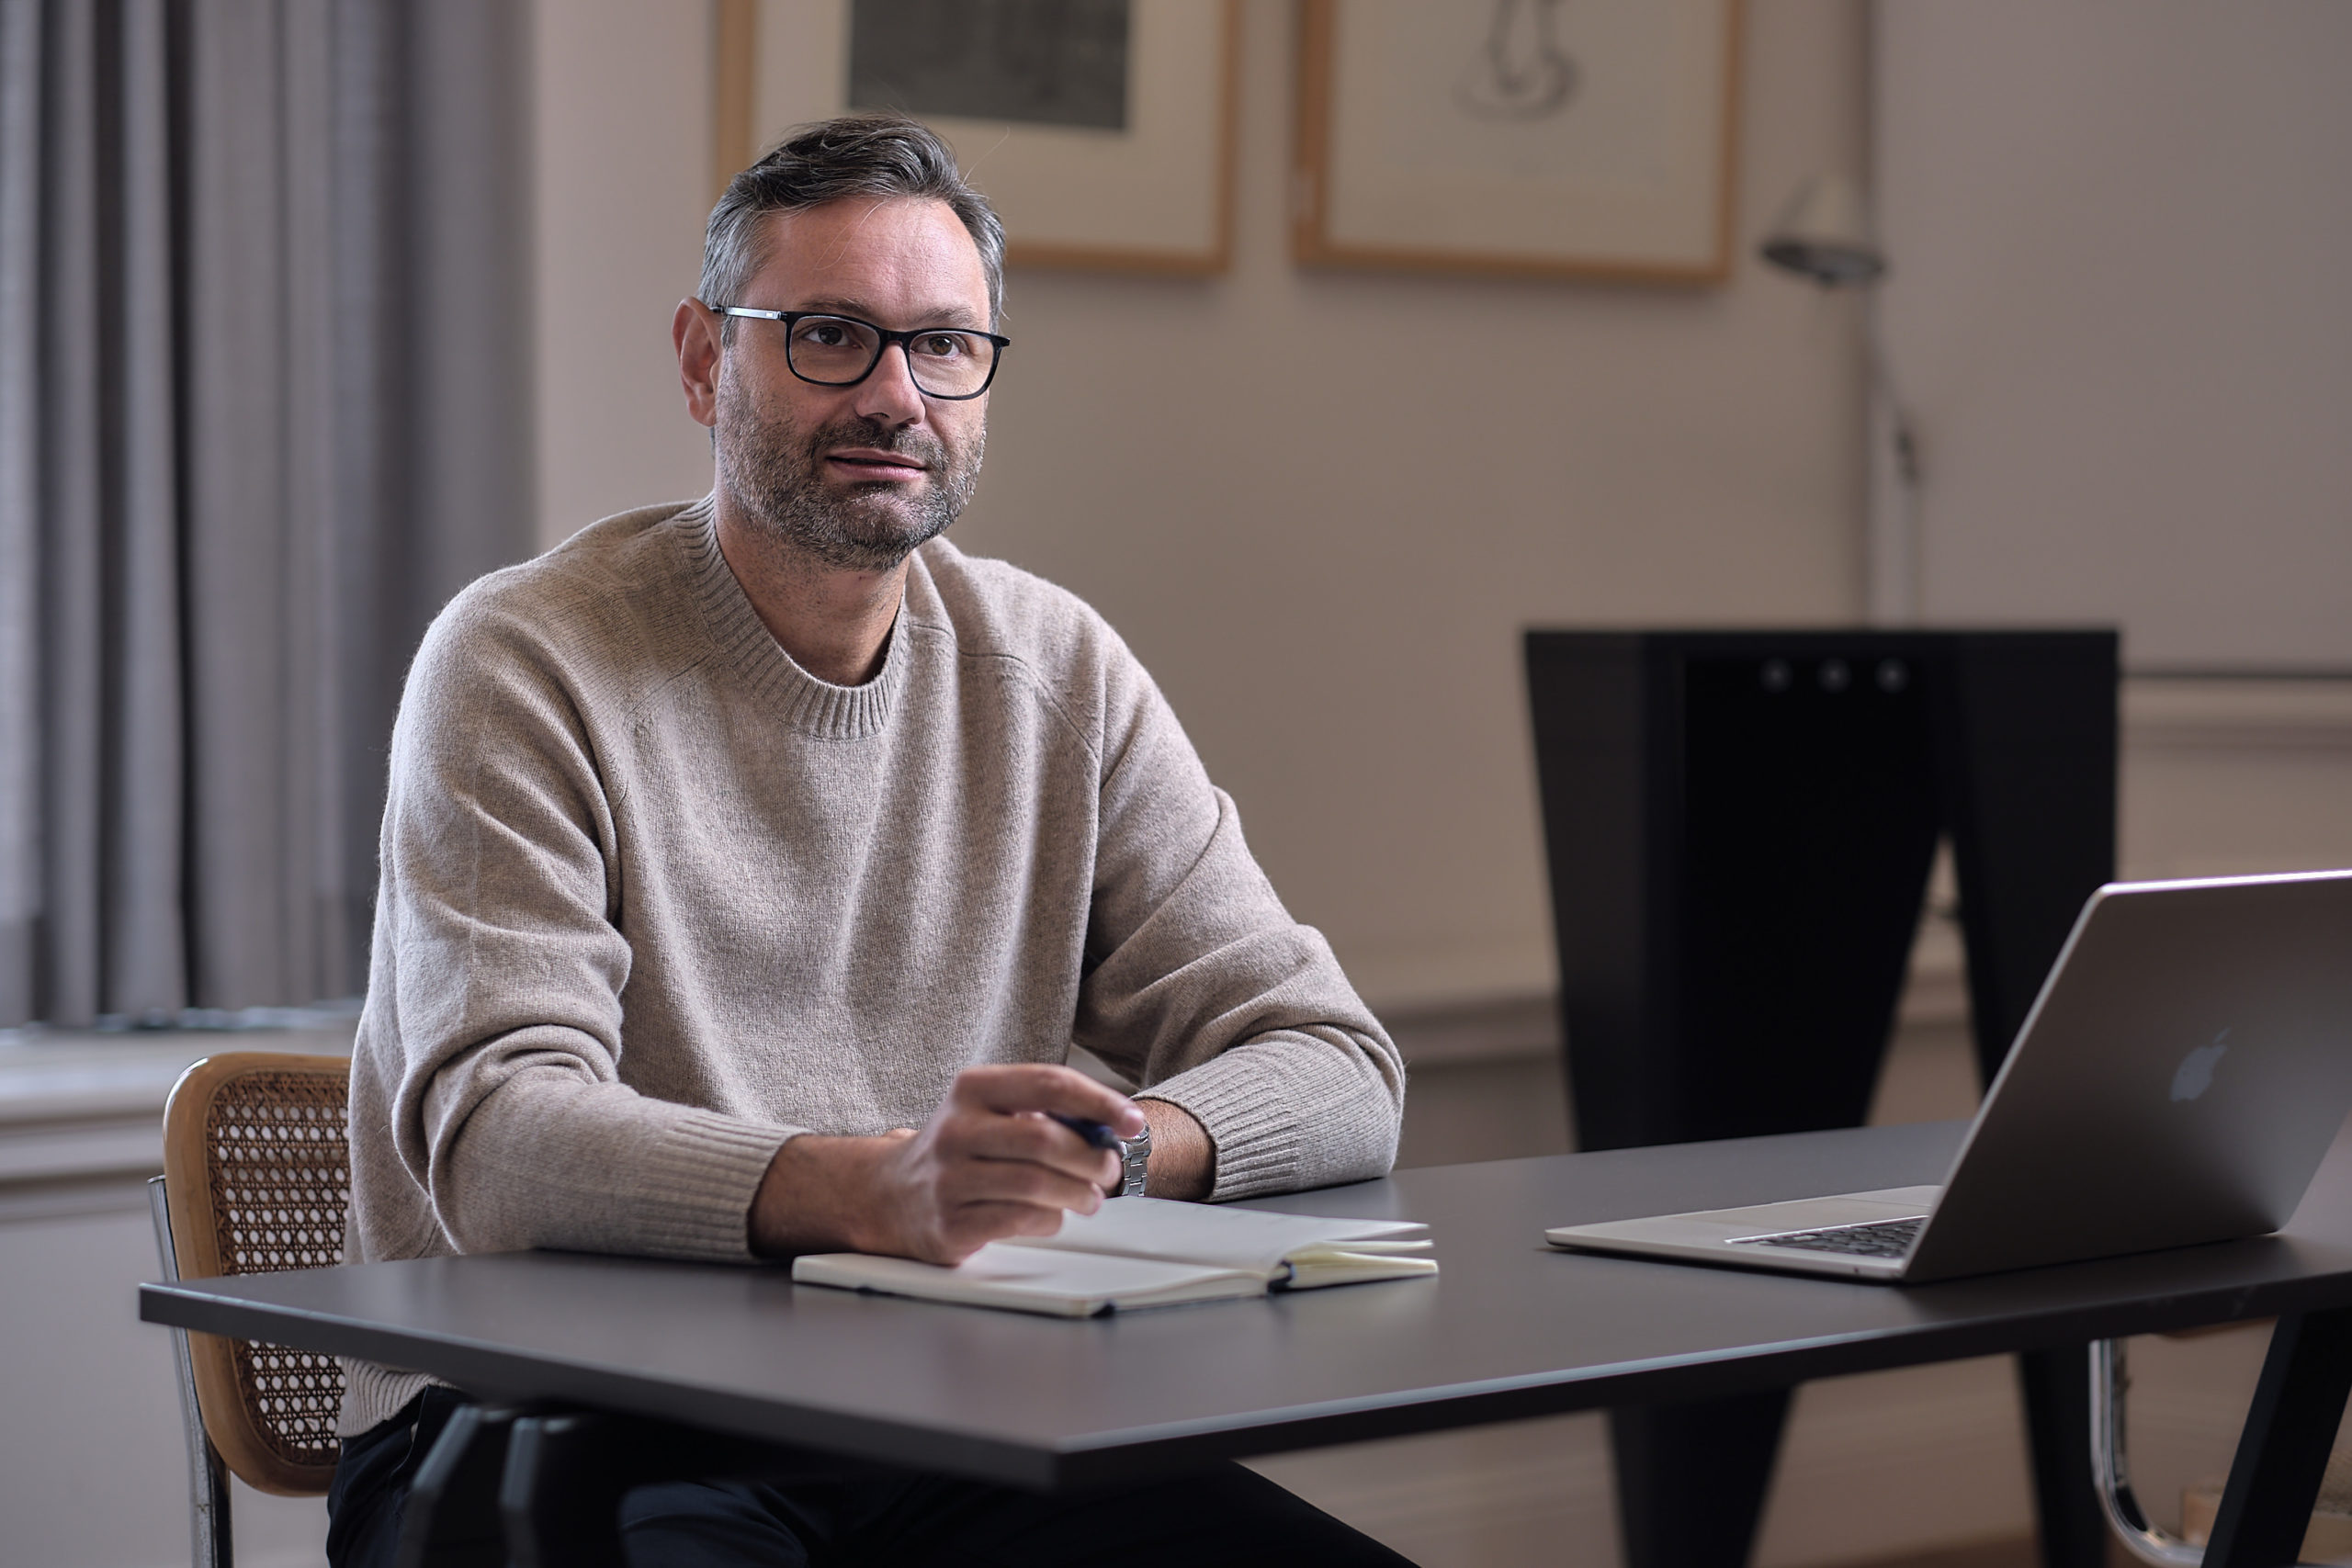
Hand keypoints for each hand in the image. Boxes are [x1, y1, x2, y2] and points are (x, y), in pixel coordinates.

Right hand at [749, 1064, 1144, 1264]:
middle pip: (1046, 1140)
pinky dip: (1051, 1220)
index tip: (1132, 1122)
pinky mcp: (951, 1224)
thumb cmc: (962, 1149)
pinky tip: (1052, 1215)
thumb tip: (1113, 1125)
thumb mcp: (991, 1112)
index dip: (1099, 1102)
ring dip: (1079, 1194)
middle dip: (1092, 1158)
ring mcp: (950, 1179)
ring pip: (1038, 1185)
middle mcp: (957, 1130)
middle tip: (1108, 1171)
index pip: (1048, 1084)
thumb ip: (1045, 1111)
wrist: (891, 1195)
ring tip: (1089, 1198)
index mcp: (973, 1089)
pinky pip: (1021, 1221)